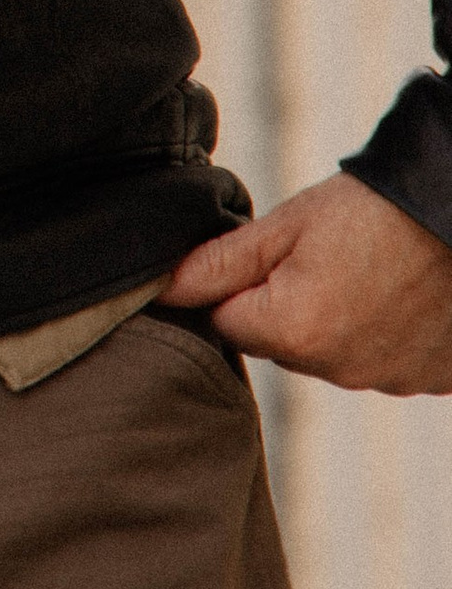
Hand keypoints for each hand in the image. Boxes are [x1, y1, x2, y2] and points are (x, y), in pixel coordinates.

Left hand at [159, 171, 451, 394]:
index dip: (240, 287)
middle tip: (327, 258)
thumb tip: (162, 289)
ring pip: (330, 356)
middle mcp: (338, 370)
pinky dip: (384, 336)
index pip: (227, 324)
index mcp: (293, 333)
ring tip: (369, 271)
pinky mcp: (428, 379)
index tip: (276, 256)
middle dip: (288, 308)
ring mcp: (388, 380)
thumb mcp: (287, 224)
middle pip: (280, 345)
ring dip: (337, 325)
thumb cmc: (375, 209)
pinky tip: (400, 295)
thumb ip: (219, 264)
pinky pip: (382, 363)